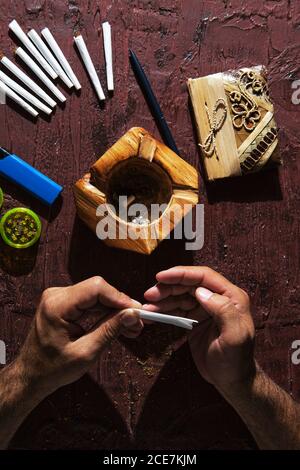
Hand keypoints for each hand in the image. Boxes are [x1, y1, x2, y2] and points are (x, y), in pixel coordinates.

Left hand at [16, 276, 142, 397]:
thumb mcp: (86, 353)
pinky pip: (90, 302)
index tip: (138, 312)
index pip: (96, 288)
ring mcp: (59, 297)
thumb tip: (133, 315)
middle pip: (98, 290)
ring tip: (132, 328)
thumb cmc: (52, 369)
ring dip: (115, 310)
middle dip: (120, 306)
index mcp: (57, 305)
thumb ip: (110, 330)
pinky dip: (105, 313)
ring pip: (97, 295)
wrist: (30, 375)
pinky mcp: (64, 303)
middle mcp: (56, 295)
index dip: (120, 298)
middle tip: (139, 323)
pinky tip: (119, 325)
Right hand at [144, 266, 255, 391]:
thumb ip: (223, 311)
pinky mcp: (195, 319)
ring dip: (163, 299)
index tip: (161, 276)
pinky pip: (177, 309)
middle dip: (168, 287)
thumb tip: (201, 292)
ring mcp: (205, 309)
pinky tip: (152, 313)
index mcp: (231, 297)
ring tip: (147, 306)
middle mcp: (218, 299)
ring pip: (181, 296)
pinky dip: (164, 310)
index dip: (182, 274)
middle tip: (149, 294)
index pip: (204, 277)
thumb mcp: (234, 336)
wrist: (231, 381)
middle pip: (189, 285)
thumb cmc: (236, 360)